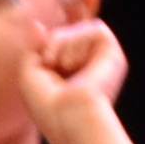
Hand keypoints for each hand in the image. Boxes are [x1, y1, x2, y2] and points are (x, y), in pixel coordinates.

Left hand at [20, 17, 128, 141]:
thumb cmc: (47, 105)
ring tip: (61, 65)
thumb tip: (38, 24)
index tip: (44, 60)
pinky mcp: (113, 55)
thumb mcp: (31, 72)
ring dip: (62, 42)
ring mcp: (103, 60)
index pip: (61, 41)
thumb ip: (35, 47)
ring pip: (80, 28)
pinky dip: (78, 41)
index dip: (49, 44)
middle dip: (54, 41)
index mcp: (74, 72)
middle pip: (68, 31)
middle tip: (50, 62)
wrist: (67, 118)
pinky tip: (72, 62)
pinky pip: (96, 29)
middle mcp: (91, 65)